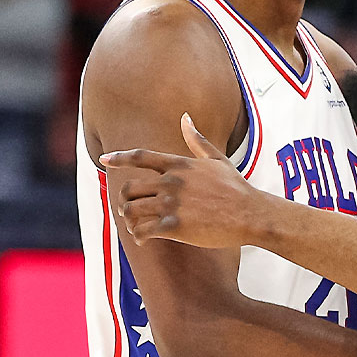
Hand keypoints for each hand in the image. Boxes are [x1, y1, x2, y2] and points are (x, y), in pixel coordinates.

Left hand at [101, 113, 269, 247]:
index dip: (119, 158)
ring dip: (129, 219)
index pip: (141, 157)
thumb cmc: (237, 188)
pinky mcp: (175, 227)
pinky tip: (143, 238)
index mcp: (180, 165)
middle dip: (124, 199)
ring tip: (135, 226)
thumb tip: (185, 118)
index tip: (104, 160)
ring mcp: (172, 204)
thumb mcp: (217, 160)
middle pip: (129, 187)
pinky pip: (143, 231)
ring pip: (131, 210)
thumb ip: (197, 140)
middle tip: (128, 209)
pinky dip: (138, 235)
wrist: (252, 215)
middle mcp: (172, 182)